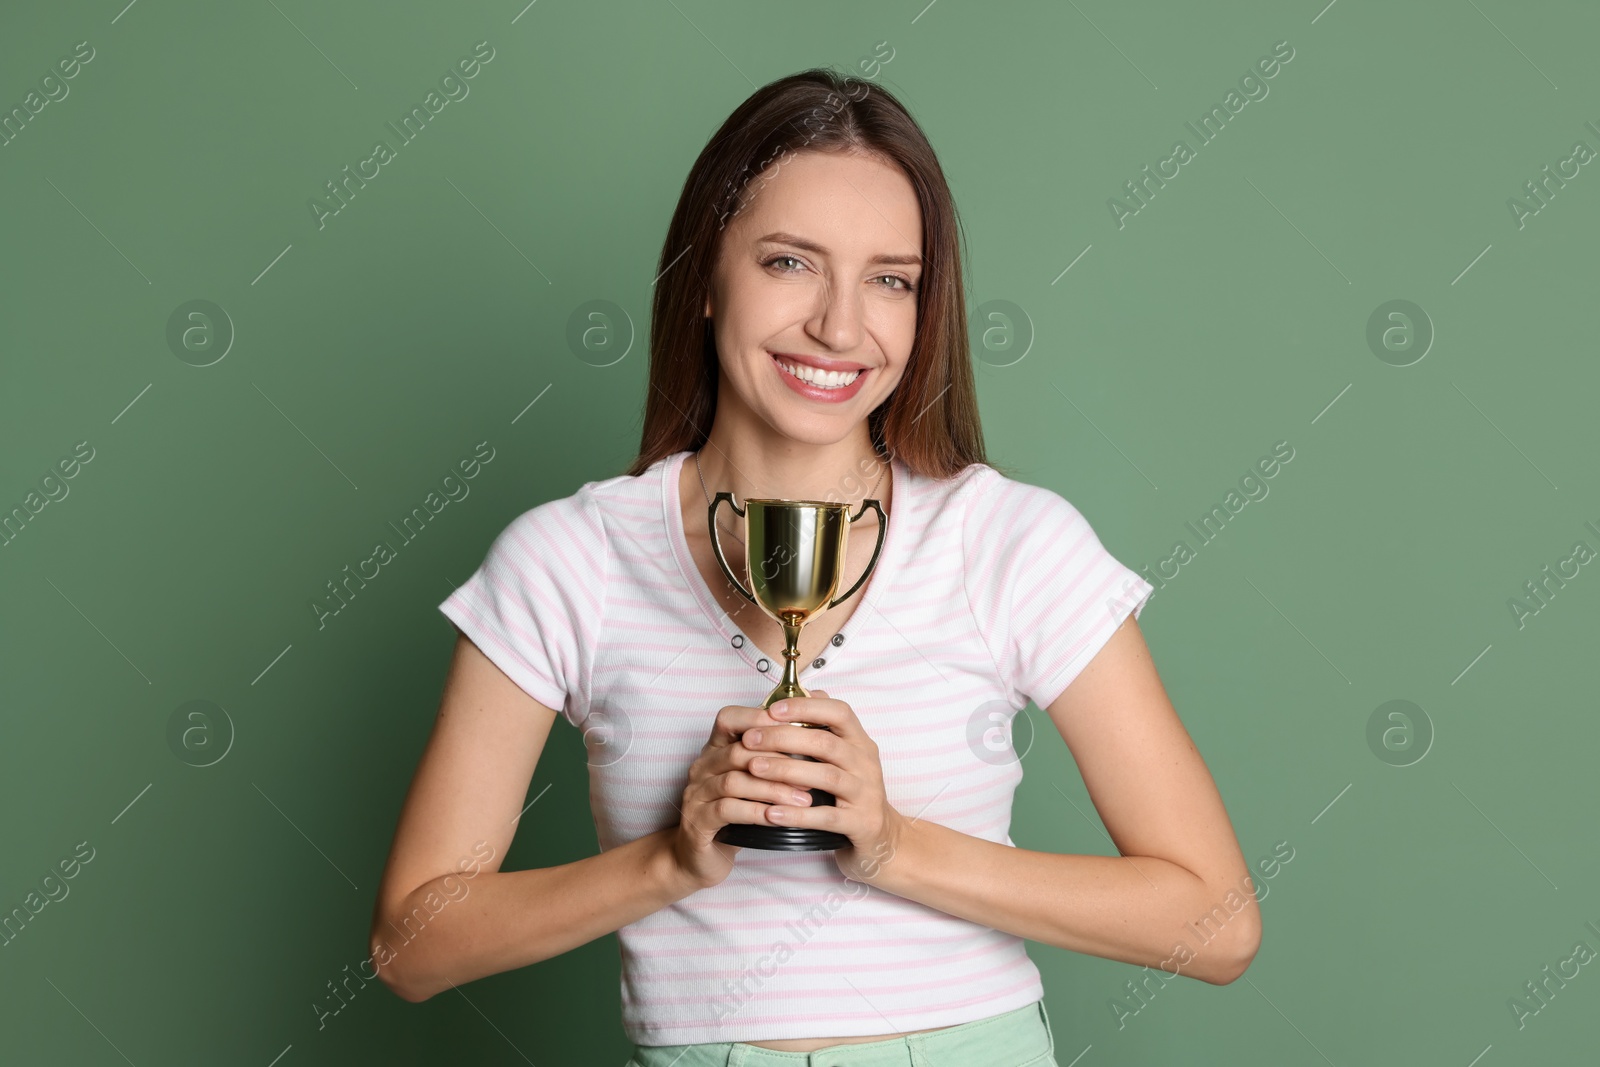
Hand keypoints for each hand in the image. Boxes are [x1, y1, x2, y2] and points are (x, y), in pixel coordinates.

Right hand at [668, 702, 815, 890]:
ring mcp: (696, 794)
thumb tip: (814, 737)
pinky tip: (777, 817)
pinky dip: (755, 812)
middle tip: (813, 770)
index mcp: (714, 750)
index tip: (798, 729)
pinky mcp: (697, 821)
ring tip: (803, 799)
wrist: (699, 857)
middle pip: (739, 751)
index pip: (729, 719)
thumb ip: (771, 760)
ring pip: (735, 781)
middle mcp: (702, 767)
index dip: (760, 719)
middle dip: (779, 760)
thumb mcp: (752, 783)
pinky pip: (727, 810)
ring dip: (773, 789)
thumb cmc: (735, 815)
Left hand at [741, 689, 906, 884]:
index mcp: (860, 742)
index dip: (805, 708)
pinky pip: (826, 817)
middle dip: (783, 738)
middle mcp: (866, 764)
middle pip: (825, 743)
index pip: (838, 713)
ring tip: (754, 768)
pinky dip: (797, 815)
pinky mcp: (860, 824)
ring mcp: (866, 794)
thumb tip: (804, 694)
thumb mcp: (846, 757)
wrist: (883, 839)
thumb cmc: (853, 792)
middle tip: (750, 739)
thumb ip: (825, 728)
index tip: (772, 709)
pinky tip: (770, 812)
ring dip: (786, 770)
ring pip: (826, 777)